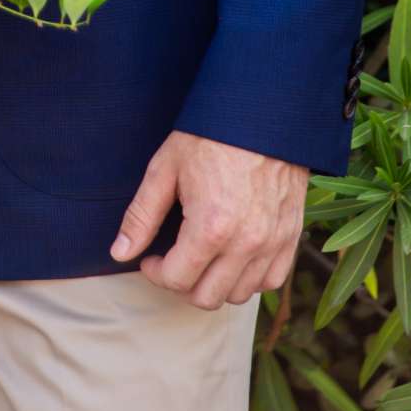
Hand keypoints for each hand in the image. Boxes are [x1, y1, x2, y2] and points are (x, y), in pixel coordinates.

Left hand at [110, 130, 306, 309]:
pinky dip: (250, 278)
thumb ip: (141, 216)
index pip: (176, 280)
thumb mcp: (165, 169)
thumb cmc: (209, 136)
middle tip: (173, 260)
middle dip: (182, 283)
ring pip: (239, 294)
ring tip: (202, 256)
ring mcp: (273, 242)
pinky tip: (233, 257)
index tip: (150, 257)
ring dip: (215, 283)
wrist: (261, 112)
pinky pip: (271, 281)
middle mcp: (246, 243)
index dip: (155, 272)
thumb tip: (119, 252)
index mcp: (211, 227)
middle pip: (207, 297)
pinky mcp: (291, 235)